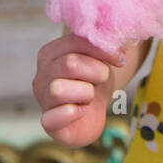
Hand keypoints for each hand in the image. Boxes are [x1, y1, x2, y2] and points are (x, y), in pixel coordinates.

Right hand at [33, 32, 124, 147]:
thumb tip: (111, 39)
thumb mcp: (98, 58)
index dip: (102, 50)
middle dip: (96, 71)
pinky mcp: (49, 123)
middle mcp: (41, 76)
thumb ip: (100, 44)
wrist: (93, 109)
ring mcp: (43, 100)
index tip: (121, 60)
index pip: (75, 42)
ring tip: (90, 96)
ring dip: (85, 92)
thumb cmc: (93, 79)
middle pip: (70, 64)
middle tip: (102, 79)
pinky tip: (83, 111)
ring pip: (59, 90)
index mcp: (50, 54)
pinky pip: (52, 118)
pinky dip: (73, 113)